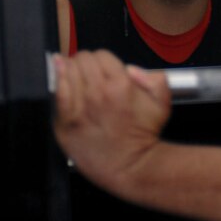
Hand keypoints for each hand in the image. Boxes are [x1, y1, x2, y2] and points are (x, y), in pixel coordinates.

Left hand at [53, 51, 170, 192]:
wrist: (130, 166)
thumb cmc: (144, 135)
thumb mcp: (162, 103)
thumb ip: (154, 78)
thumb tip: (131, 69)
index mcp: (121, 84)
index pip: (102, 55)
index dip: (104, 60)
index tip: (104, 69)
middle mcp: (97, 92)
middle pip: (83, 59)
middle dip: (87, 63)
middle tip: (90, 73)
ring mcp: (79, 106)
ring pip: (67, 70)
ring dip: (71, 69)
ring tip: (76, 76)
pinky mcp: (65, 121)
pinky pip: (57, 90)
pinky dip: (58, 79)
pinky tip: (59, 74)